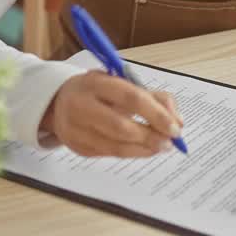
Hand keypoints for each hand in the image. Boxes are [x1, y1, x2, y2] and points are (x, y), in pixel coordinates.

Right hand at [39, 72, 184, 157]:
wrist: (58, 102)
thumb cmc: (98, 90)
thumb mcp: (121, 82)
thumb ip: (152, 96)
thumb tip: (177, 121)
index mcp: (95, 83)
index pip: (131, 98)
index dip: (156, 114)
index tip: (175, 126)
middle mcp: (82, 106)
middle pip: (121, 126)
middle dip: (150, 136)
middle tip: (170, 141)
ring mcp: (76, 129)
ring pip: (115, 146)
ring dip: (144, 149)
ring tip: (162, 146)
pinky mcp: (78, 147)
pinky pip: (110, 154)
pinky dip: (132, 153)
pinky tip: (145, 149)